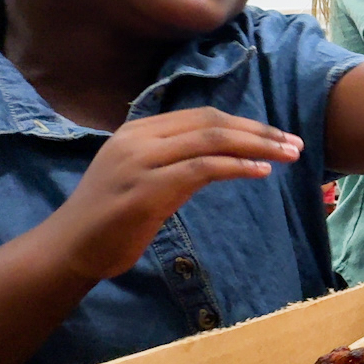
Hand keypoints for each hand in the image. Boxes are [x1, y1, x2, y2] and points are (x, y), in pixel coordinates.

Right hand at [44, 108, 301, 280]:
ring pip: (211, 140)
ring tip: (288, 155)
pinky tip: (260, 172)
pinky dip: (236, 167)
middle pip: (211, 122)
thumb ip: (179, 163)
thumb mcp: (145, 179)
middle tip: (294, 143)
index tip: (277, 136)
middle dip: (259, 132)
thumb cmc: (110, 219)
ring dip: (257, 146)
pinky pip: (202, 169)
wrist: (69, 248)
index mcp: (139, 131)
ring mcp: (140, 162)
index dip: (245, 123)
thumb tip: (225, 157)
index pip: (202, 116)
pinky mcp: (146, 190)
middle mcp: (138, 138)